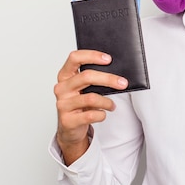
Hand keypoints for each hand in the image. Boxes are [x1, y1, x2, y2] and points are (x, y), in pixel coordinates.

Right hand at [53, 49, 127, 164]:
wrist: (69, 128)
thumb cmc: (79, 104)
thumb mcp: (83, 89)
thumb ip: (94, 79)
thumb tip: (117, 73)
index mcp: (65, 76)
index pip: (74, 58)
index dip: (92, 56)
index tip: (108, 59)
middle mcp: (61, 88)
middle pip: (86, 77)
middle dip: (108, 79)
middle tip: (123, 83)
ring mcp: (63, 104)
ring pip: (91, 98)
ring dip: (107, 102)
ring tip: (112, 105)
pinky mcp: (68, 120)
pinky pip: (91, 115)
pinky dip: (101, 114)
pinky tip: (103, 114)